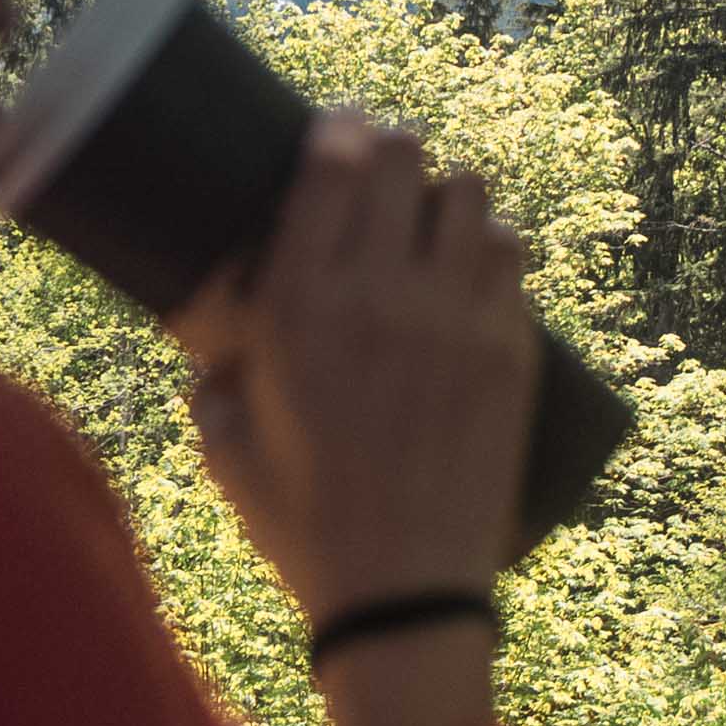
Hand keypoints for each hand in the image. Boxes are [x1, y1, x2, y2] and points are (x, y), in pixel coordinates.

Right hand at [167, 112, 540, 628]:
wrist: (402, 599)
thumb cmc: (302, 522)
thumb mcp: (224, 441)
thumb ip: (213, 371)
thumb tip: (213, 329)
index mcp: (298, 308)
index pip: (329, 163)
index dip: (338, 127)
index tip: (338, 127)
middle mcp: (379, 296)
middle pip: (404, 155)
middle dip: (393, 150)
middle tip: (386, 172)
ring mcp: (455, 318)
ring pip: (470, 191)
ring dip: (448, 197)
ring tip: (433, 223)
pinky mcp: (511, 349)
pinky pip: (512, 252)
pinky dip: (491, 247)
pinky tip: (472, 270)